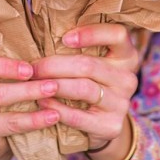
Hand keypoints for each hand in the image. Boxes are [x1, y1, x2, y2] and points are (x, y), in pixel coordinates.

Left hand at [32, 24, 140, 159]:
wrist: (102, 123)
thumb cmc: (91, 82)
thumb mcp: (94, 62)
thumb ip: (79, 49)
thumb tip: (41, 35)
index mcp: (126, 55)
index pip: (117, 35)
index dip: (91, 34)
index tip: (64, 38)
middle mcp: (127, 78)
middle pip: (88, 65)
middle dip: (54, 65)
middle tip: (32, 67)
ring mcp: (121, 103)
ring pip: (83, 88)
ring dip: (54, 85)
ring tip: (34, 83)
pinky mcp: (111, 126)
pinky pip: (78, 116)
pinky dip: (56, 108)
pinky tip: (42, 102)